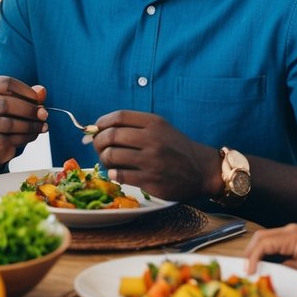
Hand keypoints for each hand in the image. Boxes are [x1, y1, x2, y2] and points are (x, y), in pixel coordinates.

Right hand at [0, 77, 46, 166]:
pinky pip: (11, 138)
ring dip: (31, 126)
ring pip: (10, 124)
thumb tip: (42, 91)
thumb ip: (31, 95)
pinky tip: (34, 134)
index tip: (37, 99)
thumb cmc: (7, 115)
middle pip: (7, 103)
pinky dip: (27, 137)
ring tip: (43, 126)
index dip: (26, 90)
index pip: (6, 83)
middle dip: (30, 110)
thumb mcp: (19, 101)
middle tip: (44, 114)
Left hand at [91, 110, 217, 200]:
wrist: (202, 170)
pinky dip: (113, 174)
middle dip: (97, 141)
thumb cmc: (175, 147)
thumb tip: (94, 131)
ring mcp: (152, 161)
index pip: (119, 116)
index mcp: (154, 123)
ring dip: (104, 159)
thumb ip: (132, 127)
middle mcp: (153, 139)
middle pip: (111, 135)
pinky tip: (117, 173)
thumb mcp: (160, 128)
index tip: (95, 129)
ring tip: (109, 161)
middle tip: (98, 147)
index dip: (101, 122)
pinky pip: (120, 175)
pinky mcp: (151, 180)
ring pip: (112, 156)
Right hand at [244, 224, 296, 295]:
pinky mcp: (288, 240)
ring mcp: (288, 234)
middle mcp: (290, 230)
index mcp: (295, 236)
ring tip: (251, 270)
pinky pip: (268, 244)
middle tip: (246, 272)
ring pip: (261, 240)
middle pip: (260, 237)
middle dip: (250, 254)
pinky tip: (260, 267)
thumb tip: (264, 269)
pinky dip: (261, 255)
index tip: (249, 273)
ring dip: (254, 254)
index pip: (265, 242)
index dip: (253, 257)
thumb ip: (286, 269)